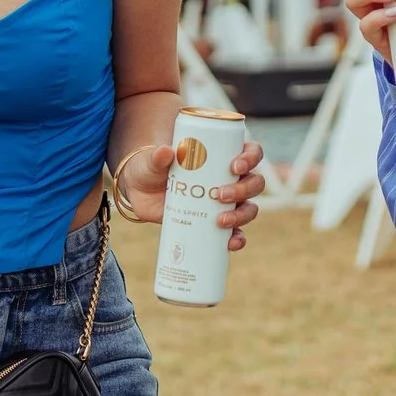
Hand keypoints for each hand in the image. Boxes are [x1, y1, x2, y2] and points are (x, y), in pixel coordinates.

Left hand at [114, 138, 266, 250]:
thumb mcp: (153, 160)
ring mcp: (226, 203)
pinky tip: (231, 243)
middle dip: (244, 190)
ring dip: (242, 215)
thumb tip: (167, 152)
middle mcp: (231, 179)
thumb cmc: (152, 168)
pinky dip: (238, 239)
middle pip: (254, 182)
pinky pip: (236, 233)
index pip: (251, 152)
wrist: (141, 193)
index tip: (235, 166)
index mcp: (223, 157)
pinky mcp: (217, 224)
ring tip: (221, 220)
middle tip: (220, 195)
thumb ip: (158, 156)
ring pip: (249, 208)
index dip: (251, 158)